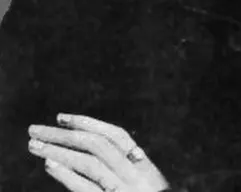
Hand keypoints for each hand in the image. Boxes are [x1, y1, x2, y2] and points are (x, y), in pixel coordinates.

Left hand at [28, 114, 168, 191]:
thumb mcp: (145, 185)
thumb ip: (126, 169)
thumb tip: (91, 153)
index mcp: (143, 165)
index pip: (115, 135)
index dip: (89, 123)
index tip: (62, 117)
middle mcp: (134, 173)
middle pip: (96, 144)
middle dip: (64, 134)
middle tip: (35, 128)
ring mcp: (124, 188)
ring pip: (89, 162)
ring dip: (59, 151)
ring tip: (34, 145)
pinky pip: (88, 188)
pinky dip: (68, 175)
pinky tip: (50, 164)